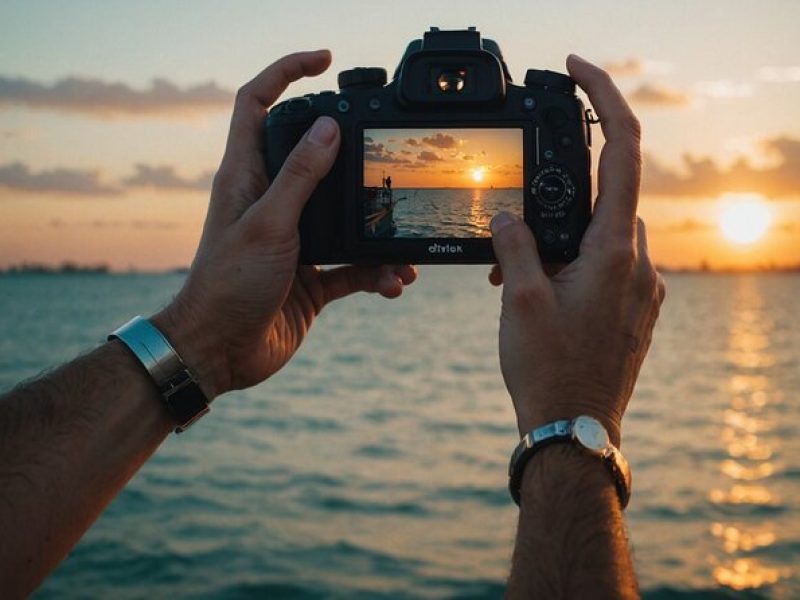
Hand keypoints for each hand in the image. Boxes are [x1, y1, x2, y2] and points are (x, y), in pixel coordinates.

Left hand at [152, 51, 415, 398]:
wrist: (220, 353)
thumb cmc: (226, 287)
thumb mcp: (268, 226)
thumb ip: (299, 178)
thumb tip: (328, 127)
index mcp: (248, 177)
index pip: (258, 105)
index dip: (285, 73)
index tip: (324, 60)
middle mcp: (273, 202)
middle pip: (315, 157)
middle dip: (352, 151)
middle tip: (385, 148)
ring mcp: (296, 240)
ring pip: (346, 217)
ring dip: (377, 229)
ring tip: (404, 245)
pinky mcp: (313, 276)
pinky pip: (355, 266)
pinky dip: (378, 272)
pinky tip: (395, 281)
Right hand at [489, 55, 664, 445]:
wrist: (573, 431)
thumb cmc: (548, 370)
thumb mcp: (517, 298)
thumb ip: (513, 242)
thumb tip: (509, 214)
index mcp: (615, 250)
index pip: (620, 151)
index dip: (602, 99)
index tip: (576, 70)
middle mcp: (640, 264)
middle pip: (603, 198)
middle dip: (555, 200)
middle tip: (511, 235)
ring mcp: (641, 290)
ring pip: (601, 235)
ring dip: (558, 241)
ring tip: (514, 278)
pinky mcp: (635, 311)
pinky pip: (606, 267)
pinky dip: (571, 264)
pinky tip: (539, 293)